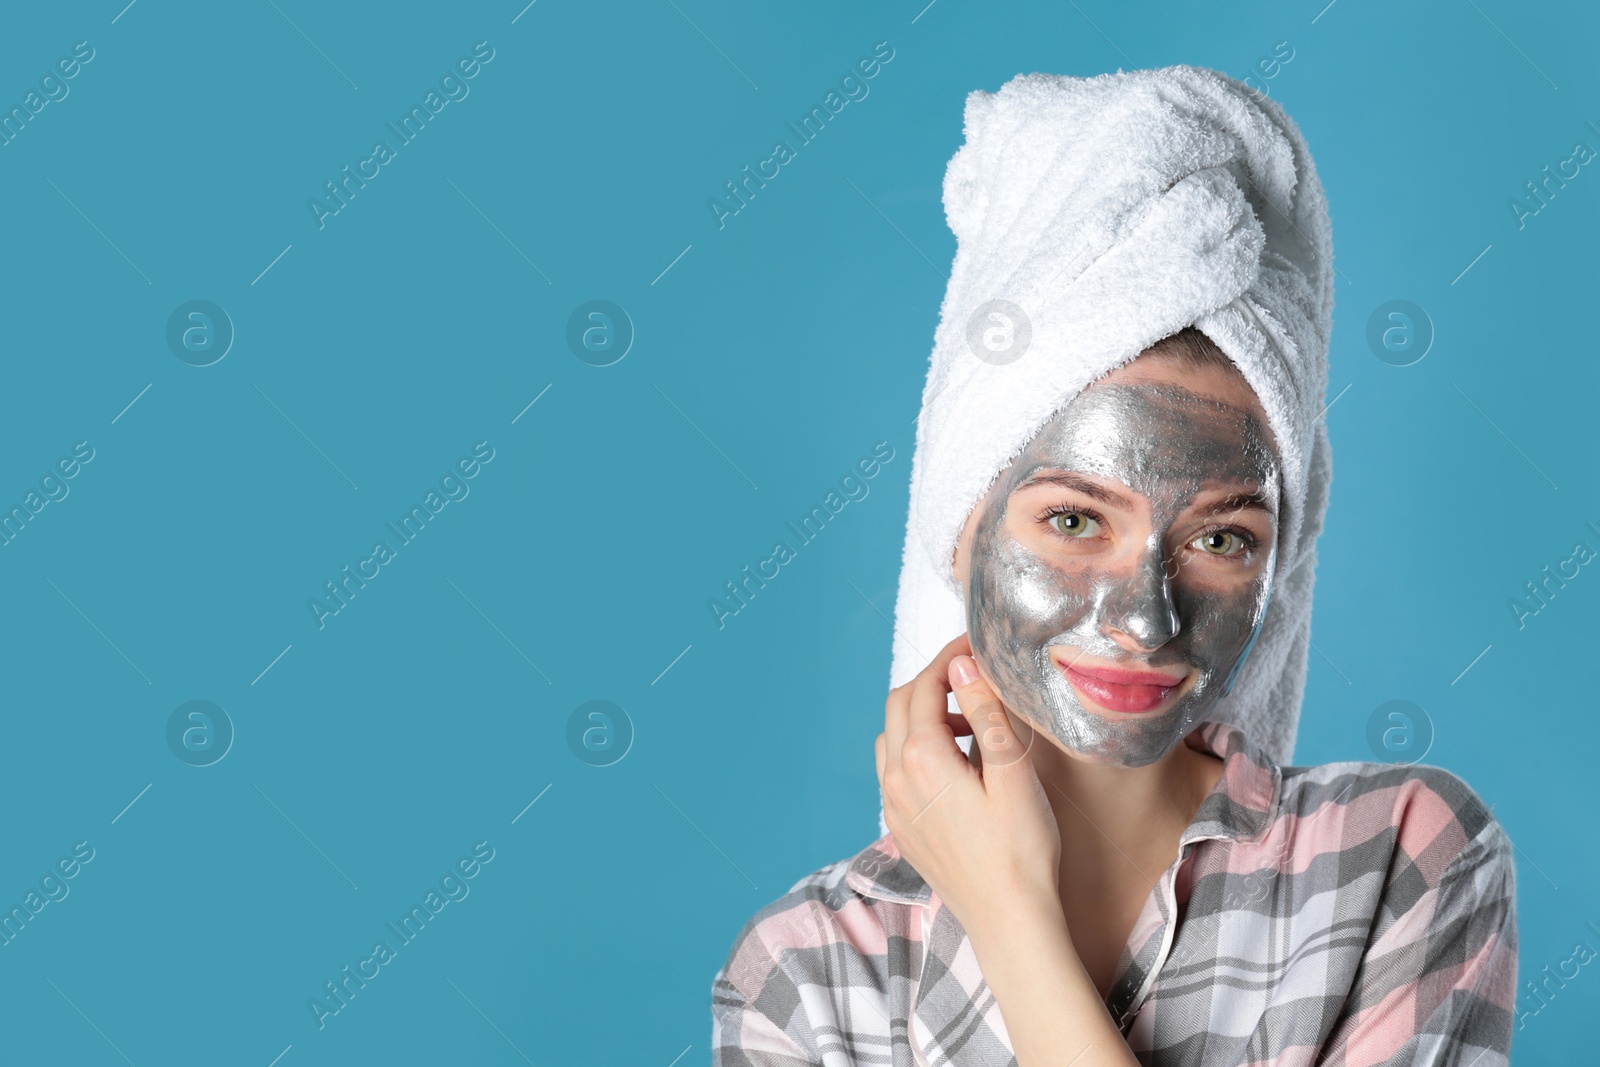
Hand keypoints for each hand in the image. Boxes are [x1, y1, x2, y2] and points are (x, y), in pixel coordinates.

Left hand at [875, 633, 1062, 938]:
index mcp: (922, 757)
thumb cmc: (1020, 848)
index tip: (975, 646)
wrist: (1008, 919)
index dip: (949, 658)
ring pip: (892, 737)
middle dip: (933, 682)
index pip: (924, 685)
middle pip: (900, 704)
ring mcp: (893, 805)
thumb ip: (984, 712)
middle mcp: (896, 778)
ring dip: (924, 717)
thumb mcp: (1011, 771)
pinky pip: (895, 770)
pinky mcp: (901, 826)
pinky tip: (956, 765)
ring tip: (971, 726)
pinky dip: (918, 750)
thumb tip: (960, 665)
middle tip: (974, 679)